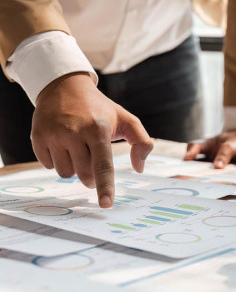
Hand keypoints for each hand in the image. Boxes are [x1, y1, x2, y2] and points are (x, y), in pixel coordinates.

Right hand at [32, 73, 153, 207]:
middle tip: (92, 156)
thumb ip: (141, 142)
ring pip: (66, 174)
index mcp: (97, 129)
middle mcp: (73, 132)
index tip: (106, 204)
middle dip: (92, 175)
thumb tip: (139, 168)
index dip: (105, 187)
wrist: (64, 87)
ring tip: (77, 148)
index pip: (102, 165)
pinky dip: (58, 161)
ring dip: (74, 168)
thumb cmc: (99, 109)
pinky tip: (62, 144)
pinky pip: (49, 166)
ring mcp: (53, 135)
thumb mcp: (126, 119)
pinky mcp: (38, 137)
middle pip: (84, 175)